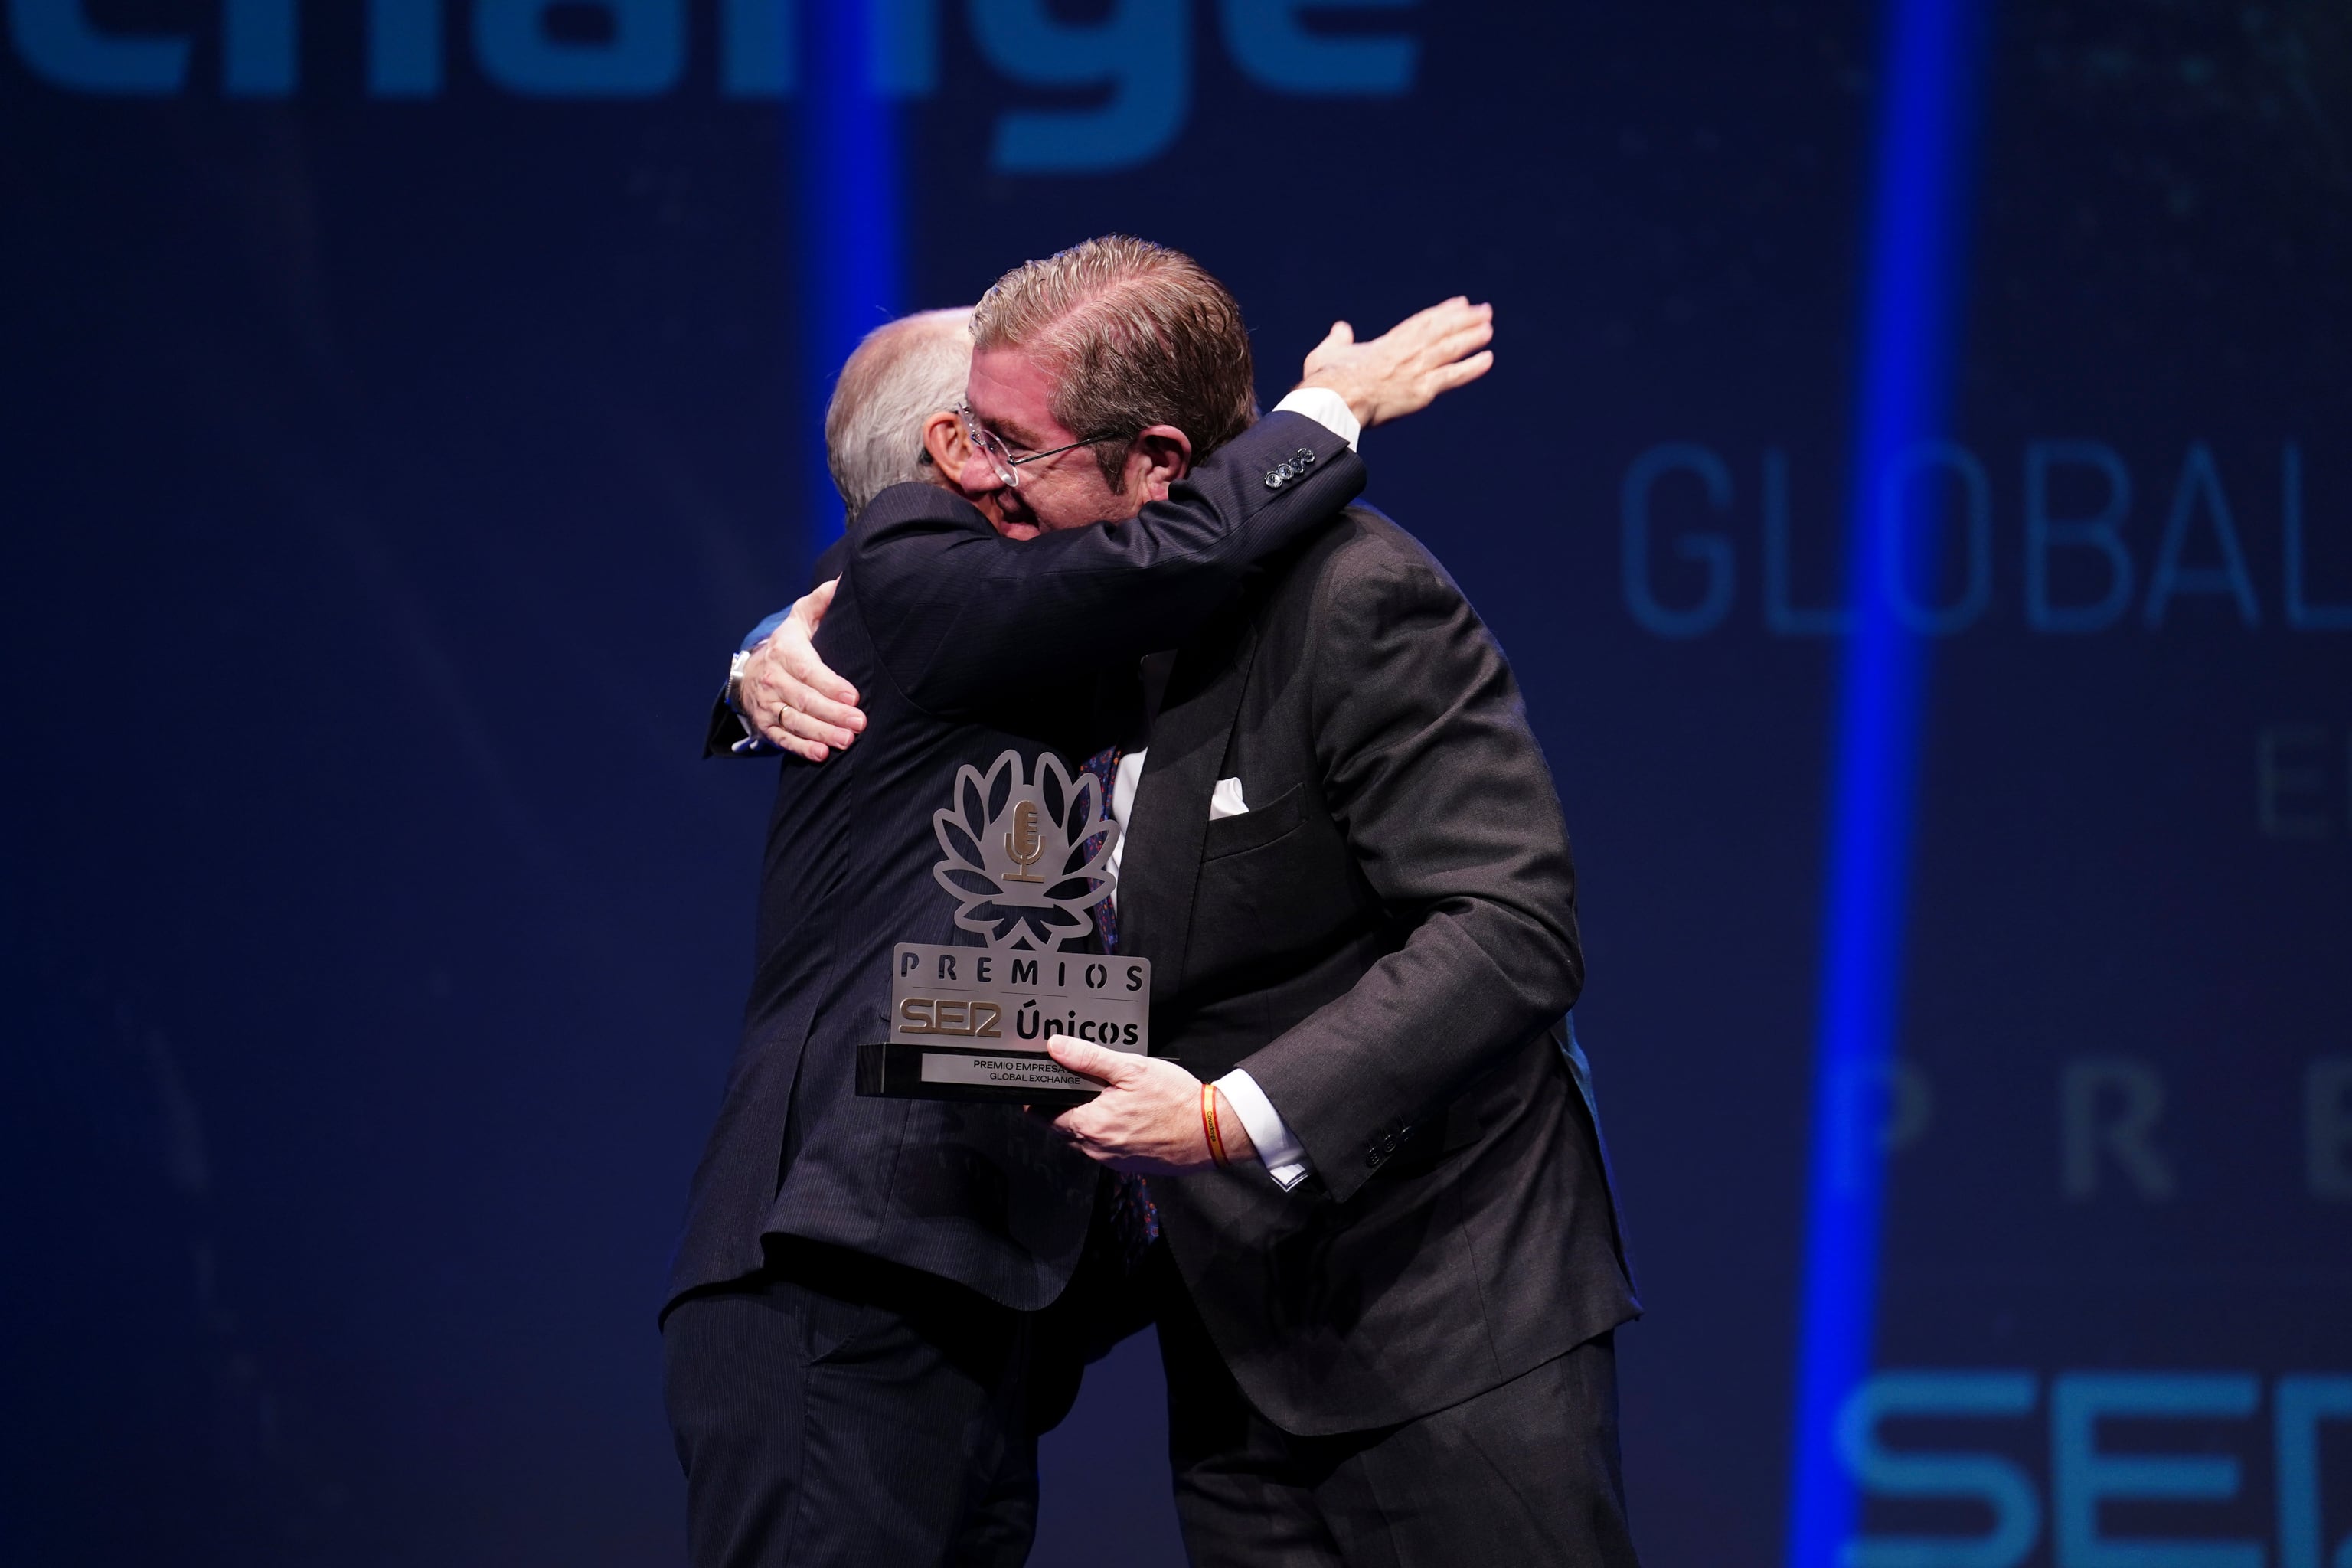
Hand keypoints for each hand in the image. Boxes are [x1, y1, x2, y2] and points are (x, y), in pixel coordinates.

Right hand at [740, 578, 865, 761]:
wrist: (752, 671)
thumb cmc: (789, 644)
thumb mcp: (801, 618)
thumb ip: (821, 601)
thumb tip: (843, 582)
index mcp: (785, 651)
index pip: (808, 670)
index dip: (830, 685)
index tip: (853, 695)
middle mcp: (774, 679)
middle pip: (805, 699)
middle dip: (833, 713)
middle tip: (859, 723)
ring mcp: (768, 704)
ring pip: (795, 721)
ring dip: (821, 733)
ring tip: (846, 740)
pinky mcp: (766, 725)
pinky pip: (784, 738)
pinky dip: (801, 748)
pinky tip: (821, 754)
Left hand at [1047, 1036, 1256, 1174]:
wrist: (1210, 1132)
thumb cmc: (1175, 1101)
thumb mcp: (1132, 1069)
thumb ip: (1089, 1058)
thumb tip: (1057, 1047)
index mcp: (1090, 1124)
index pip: (1044, 1115)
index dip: (1039, 1098)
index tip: (1041, 1085)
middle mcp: (1097, 1148)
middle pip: (1062, 1128)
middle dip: (1062, 1108)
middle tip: (1075, 1085)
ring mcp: (1113, 1160)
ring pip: (1084, 1140)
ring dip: (1085, 1121)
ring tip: (1103, 1097)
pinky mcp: (1129, 1165)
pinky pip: (1105, 1148)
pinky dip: (1106, 1132)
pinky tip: (1123, 1115)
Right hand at [1297, 297, 1494, 428]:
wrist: (1333, 401)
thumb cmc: (1326, 381)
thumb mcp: (1327, 353)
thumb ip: (1338, 339)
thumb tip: (1340, 328)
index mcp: (1387, 344)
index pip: (1421, 322)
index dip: (1443, 312)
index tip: (1460, 304)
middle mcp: (1406, 352)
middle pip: (1441, 330)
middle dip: (1465, 320)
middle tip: (1484, 311)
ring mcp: (1416, 370)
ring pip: (1450, 349)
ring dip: (1472, 337)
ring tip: (1488, 328)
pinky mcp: (1422, 391)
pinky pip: (1453, 377)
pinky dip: (1471, 368)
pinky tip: (1488, 359)